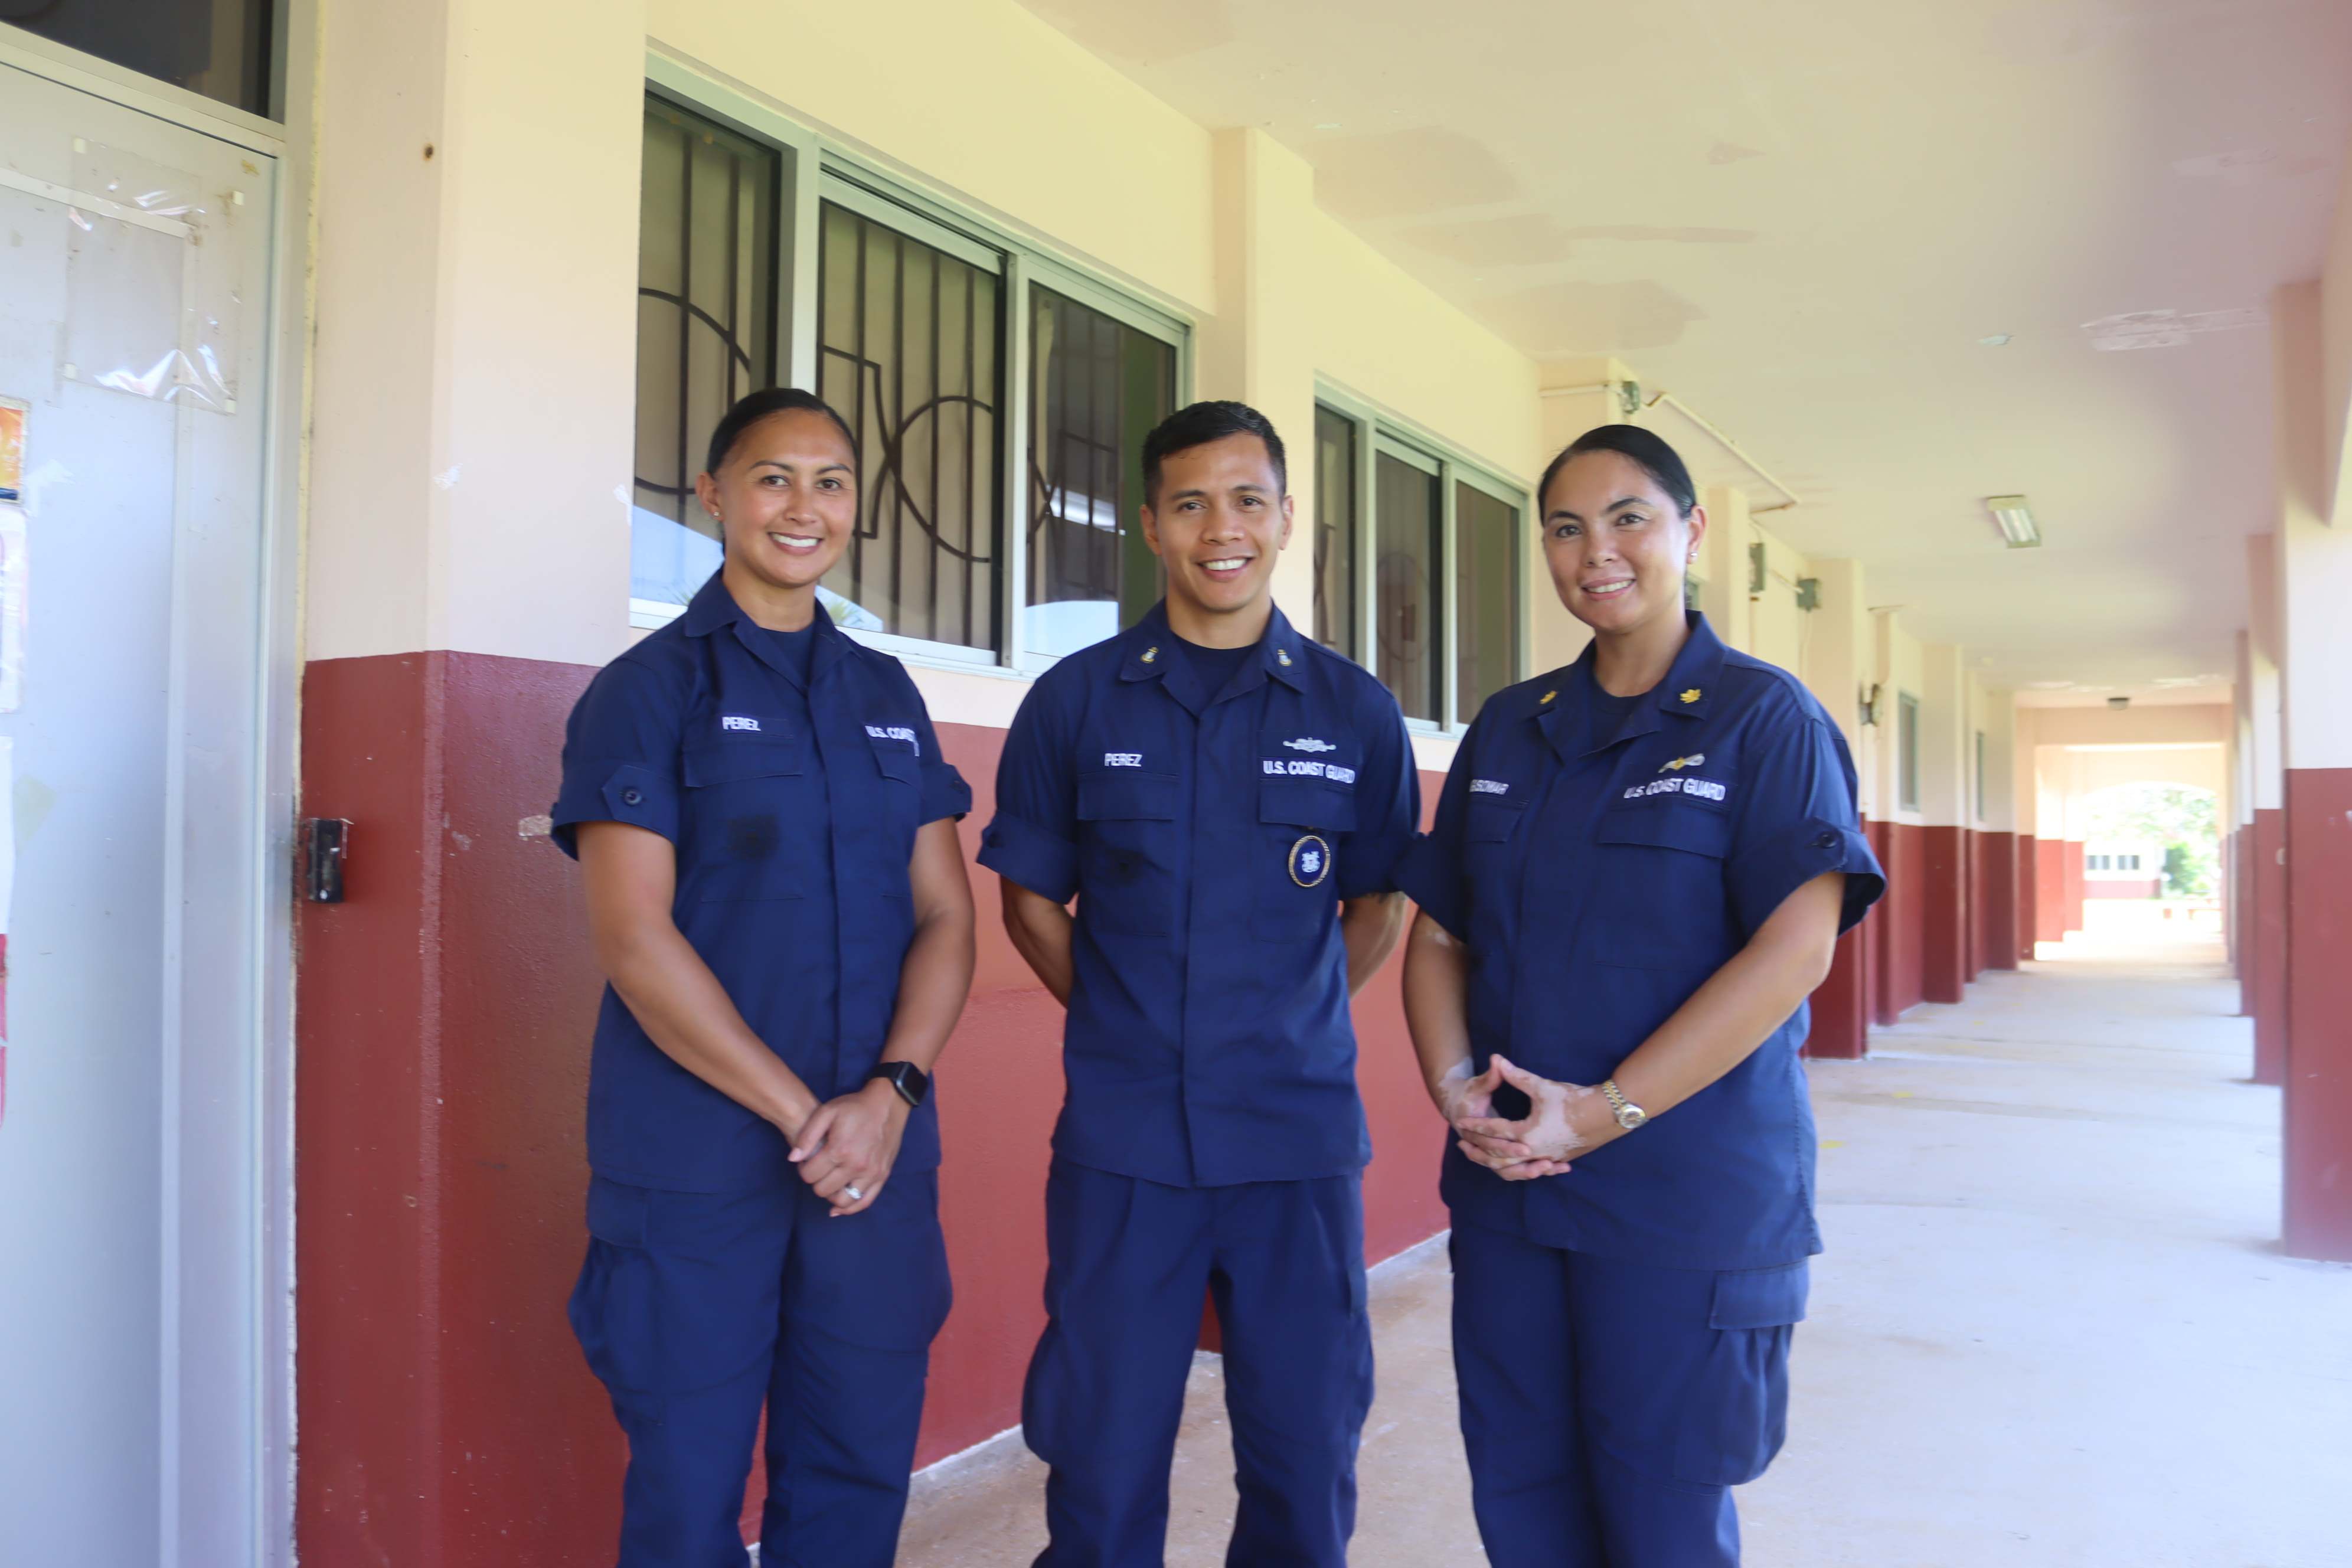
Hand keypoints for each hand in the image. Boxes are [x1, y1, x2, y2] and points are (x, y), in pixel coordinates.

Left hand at [789, 1081, 908, 1215]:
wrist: (887, 1105)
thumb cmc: (854, 1107)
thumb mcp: (826, 1112)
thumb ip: (807, 1136)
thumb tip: (794, 1159)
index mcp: (840, 1150)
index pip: (810, 1175)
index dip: (803, 1169)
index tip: (807, 1161)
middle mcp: (856, 1166)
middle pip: (823, 1190)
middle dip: (815, 1181)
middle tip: (818, 1169)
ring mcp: (871, 1173)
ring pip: (843, 1201)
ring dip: (831, 1196)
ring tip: (829, 1182)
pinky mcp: (882, 1176)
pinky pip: (864, 1202)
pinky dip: (850, 1209)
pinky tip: (838, 1207)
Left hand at [1455, 1055, 1612, 1180]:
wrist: (1607, 1114)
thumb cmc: (1573, 1099)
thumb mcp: (1542, 1086)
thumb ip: (1517, 1076)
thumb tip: (1497, 1060)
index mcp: (1527, 1133)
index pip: (1494, 1130)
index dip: (1477, 1124)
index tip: (1461, 1121)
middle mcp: (1535, 1150)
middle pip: (1499, 1156)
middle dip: (1479, 1151)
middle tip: (1462, 1145)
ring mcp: (1548, 1158)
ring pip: (1516, 1167)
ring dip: (1498, 1162)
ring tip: (1485, 1157)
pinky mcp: (1560, 1159)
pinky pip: (1534, 1168)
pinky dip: (1522, 1168)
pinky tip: (1518, 1165)